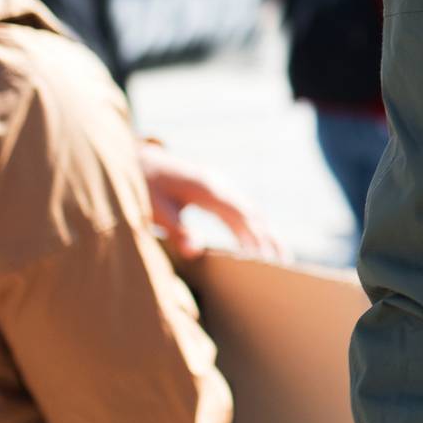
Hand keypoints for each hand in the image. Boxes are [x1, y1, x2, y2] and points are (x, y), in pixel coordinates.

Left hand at [141, 142, 282, 261]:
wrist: (138, 160)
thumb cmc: (143, 185)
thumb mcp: (154, 209)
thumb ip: (176, 230)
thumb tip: (195, 253)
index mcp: (208, 189)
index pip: (240, 215)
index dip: (255, 237)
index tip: (266, 259)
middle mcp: (219, 184)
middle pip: (253, 213)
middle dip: (269, 237)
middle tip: (284, 262)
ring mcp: (219, 184)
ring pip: (249, 210)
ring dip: (263, 232)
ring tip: (277, 256)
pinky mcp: (215, 189)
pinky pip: (239, 208)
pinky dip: (251, 226)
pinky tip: (251, 242)